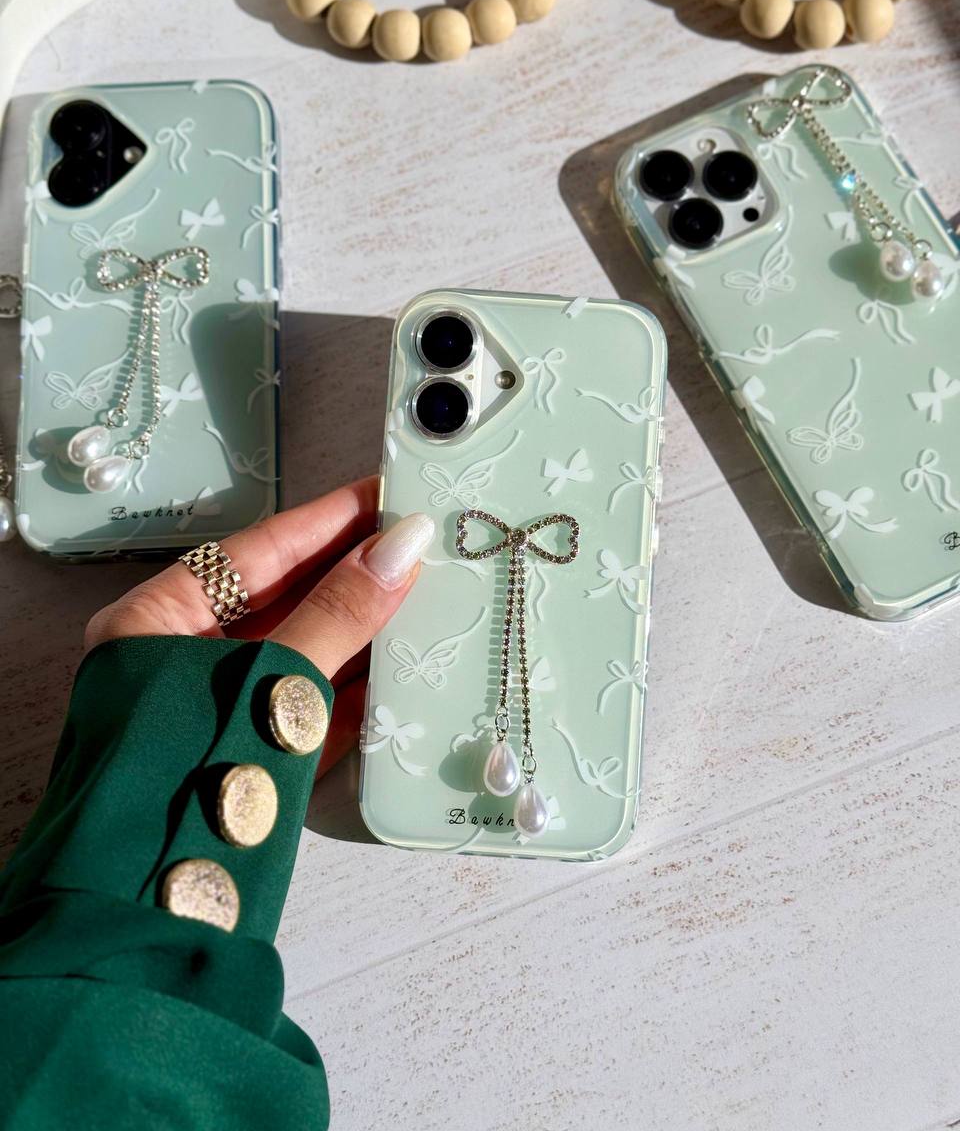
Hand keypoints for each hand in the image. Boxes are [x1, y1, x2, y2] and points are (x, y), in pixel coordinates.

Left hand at [85, 477, 434, 774]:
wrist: (148, 911)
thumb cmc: (184, 777)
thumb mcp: (268, 681)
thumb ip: (337, 616)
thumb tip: (402, 548)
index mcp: (155, 622)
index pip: (256, 552)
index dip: (327, 521)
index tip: (389, 494)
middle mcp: (182, 660)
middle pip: (283, 601)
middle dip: (353, 575)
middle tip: (424, 543)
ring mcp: (219, 712)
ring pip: (304, 652)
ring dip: (364, 631)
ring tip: (431, 597)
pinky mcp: (253, 759)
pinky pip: (310, 705)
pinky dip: (358, 689)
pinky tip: (408, 670)